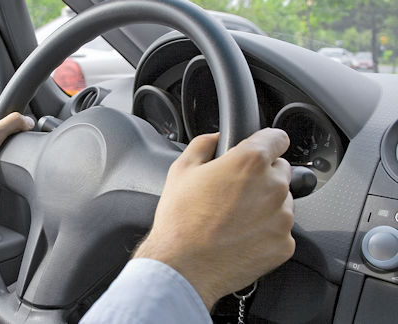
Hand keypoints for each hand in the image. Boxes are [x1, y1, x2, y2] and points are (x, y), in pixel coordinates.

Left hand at [0, 108, 33, 216]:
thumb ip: (12, 124)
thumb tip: (27, 120)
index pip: (2, 111)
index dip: (13, 118)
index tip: (23, 125)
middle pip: (3, 129)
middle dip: (9, 138)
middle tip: (9, 143)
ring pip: (0, 146)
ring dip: (3, 153)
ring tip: (0, 156)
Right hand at [133, 128, 293, 310]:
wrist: (183, 267)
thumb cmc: (180, 221)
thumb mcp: (181, 170)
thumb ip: (204, 144)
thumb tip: (215, 139)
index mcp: (250, 162)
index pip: (277, 137)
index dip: (265, 141)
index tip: (260, 148)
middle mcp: (273, 187)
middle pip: (280, 170)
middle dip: (261, 175)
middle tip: (233, 190)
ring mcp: (282, 218)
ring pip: (281, 200)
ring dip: (264, 204)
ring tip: (233, 217)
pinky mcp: (284, 244)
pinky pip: (280, 229)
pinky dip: (265, 230)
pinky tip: (239, 235)